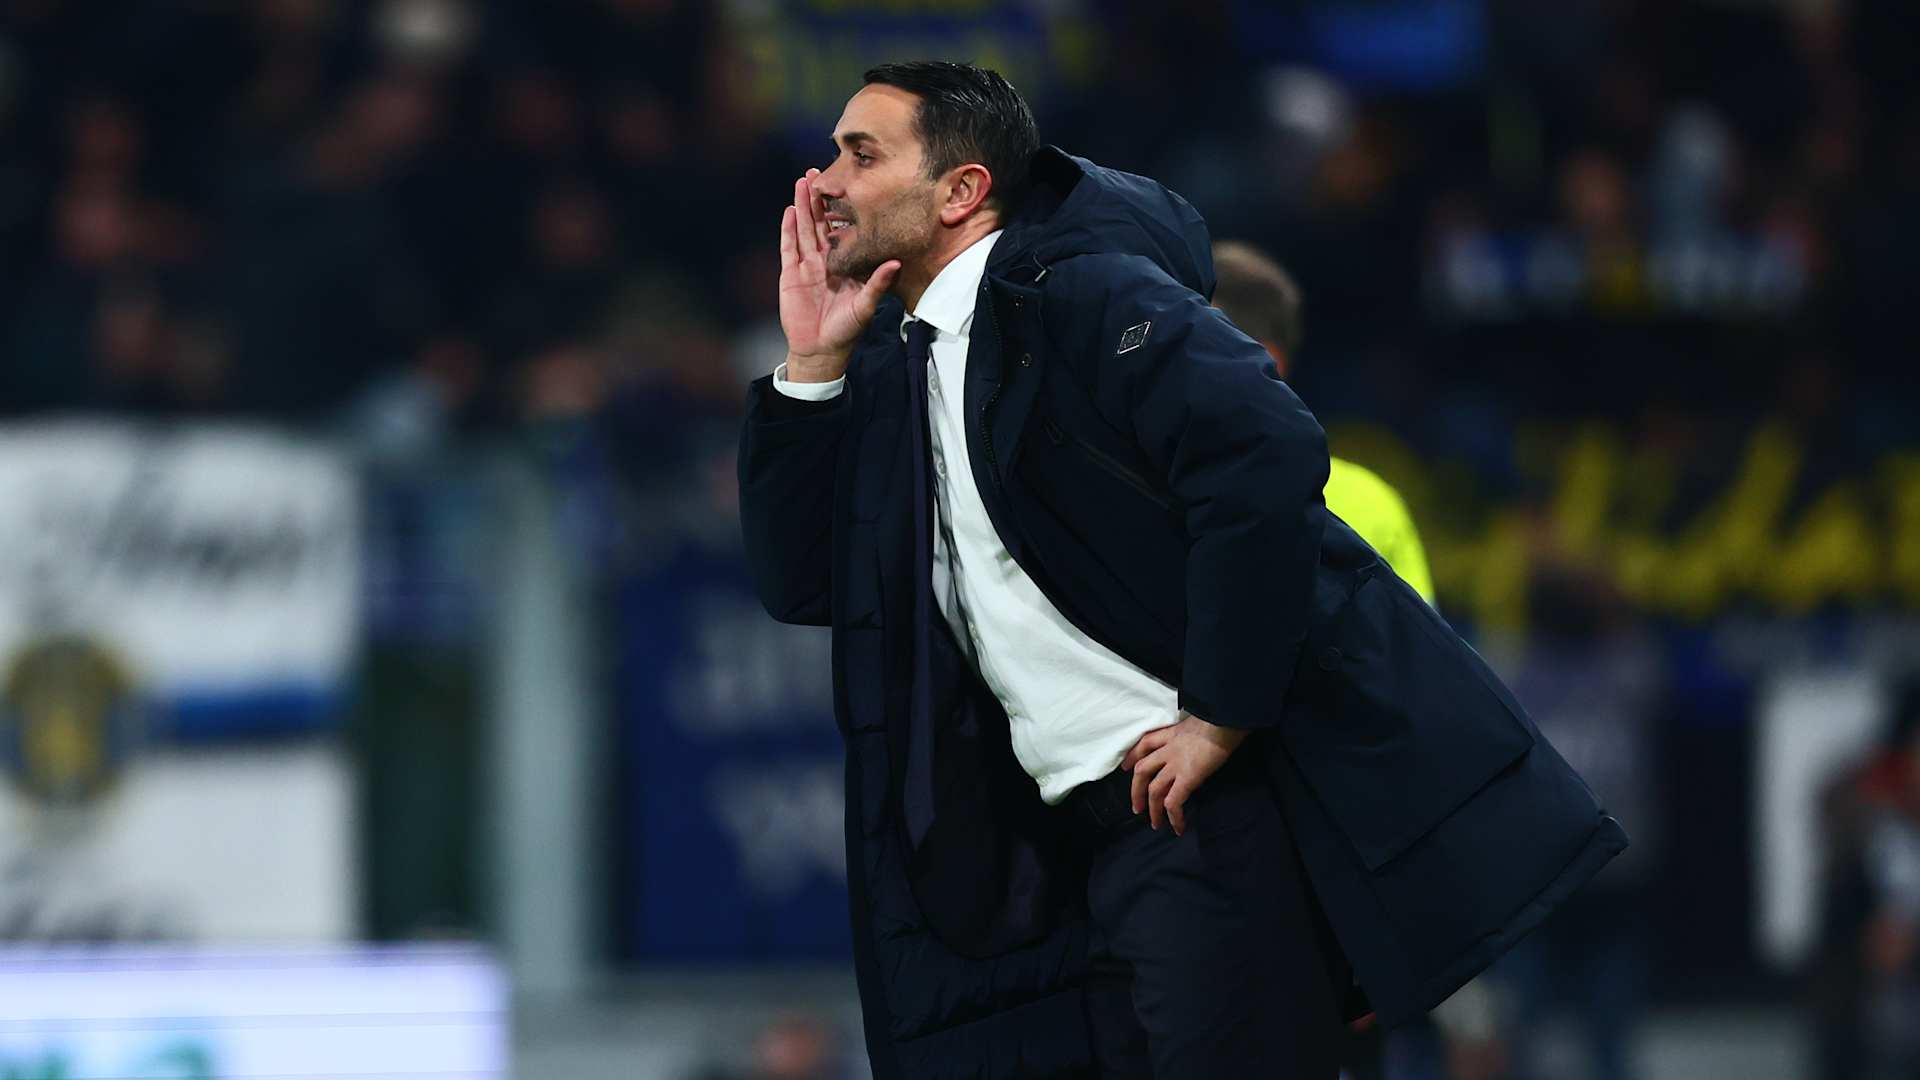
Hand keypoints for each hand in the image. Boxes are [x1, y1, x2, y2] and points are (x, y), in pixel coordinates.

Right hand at [778, 169, 899, 380]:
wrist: (821, 350)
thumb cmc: (846, 330)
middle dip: (818, 198)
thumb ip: (878, 283)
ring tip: (802, 182)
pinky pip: (788, 247)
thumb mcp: (866, 306)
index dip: (842, 209)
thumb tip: (896, 263)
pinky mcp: (790, 274)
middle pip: (819, 223)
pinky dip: (788, 229)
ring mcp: (806, 265)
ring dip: (802, 206)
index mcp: (844, 263)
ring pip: (803, 229)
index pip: (842, 231)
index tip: (848, 185)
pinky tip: (790, 210)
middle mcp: (825, 260)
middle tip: (818, 171)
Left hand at [1122, 710, 1248, 834]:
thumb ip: (1191, 736)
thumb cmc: (1219, 719)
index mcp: (1171, 735)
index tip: (1127, 767)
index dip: (1133, 756)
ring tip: (1155, 824)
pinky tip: (1178, 827)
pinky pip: (1174, 802)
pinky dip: (1173, 817)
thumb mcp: (1199, 723)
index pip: (1145, 744)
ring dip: (1153, 810)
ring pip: (1154, 790)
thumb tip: (1198, 745)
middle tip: (1136, 808)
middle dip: (1136, 791)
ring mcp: (1175, 765)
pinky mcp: (1187, 778)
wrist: (1225, 721)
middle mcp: (1168, 750)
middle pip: (1142, 771)